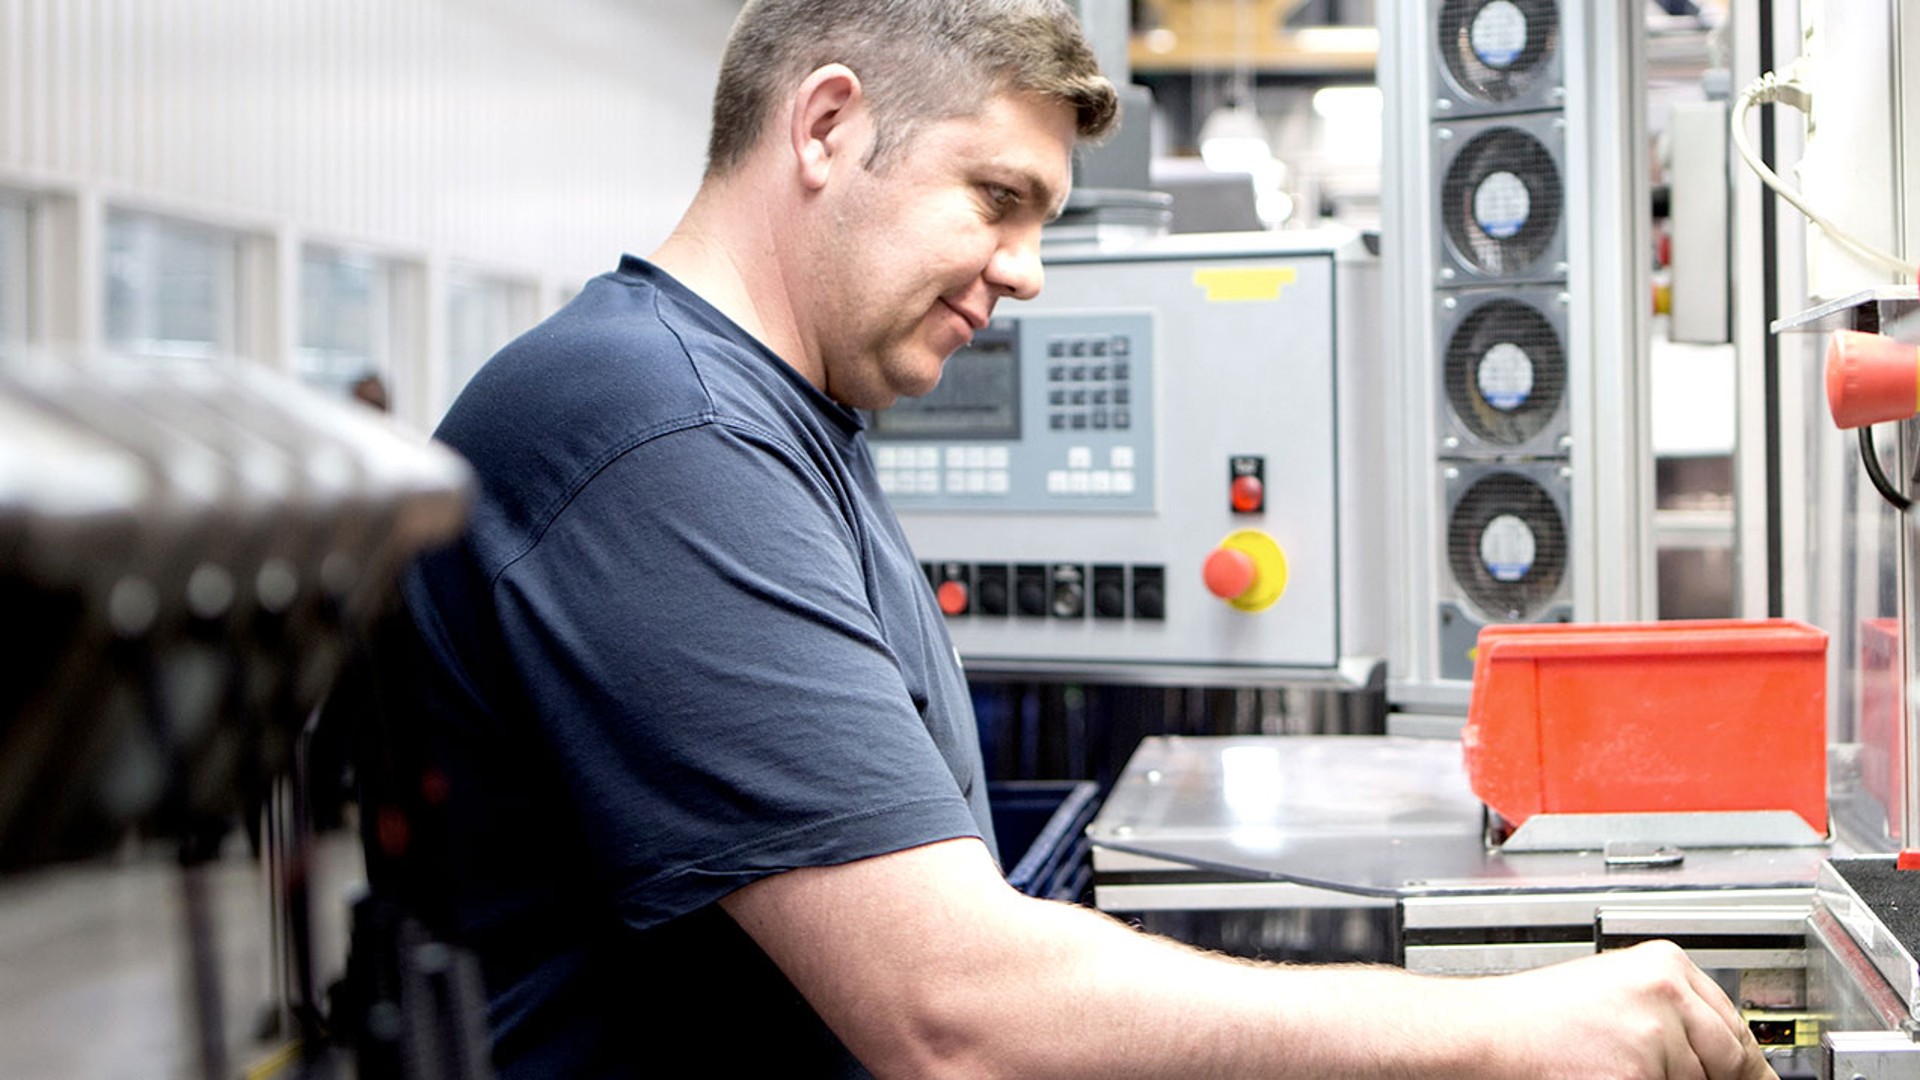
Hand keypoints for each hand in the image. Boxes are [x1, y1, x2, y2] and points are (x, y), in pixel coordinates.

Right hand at [1464, 940, 1777, 1079]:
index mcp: (1663, 963)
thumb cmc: (1538, 1016)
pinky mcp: (1642, 1074)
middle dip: (1715, 1077)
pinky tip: (1611, 1073)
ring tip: (1618, 1066)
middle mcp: (1667, 991)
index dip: (1740, 1059)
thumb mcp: (1614, 993)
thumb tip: (1727, 1055)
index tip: (1750, 1075)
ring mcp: (1657, 1034)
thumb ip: (1671, 1014)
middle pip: (1732, 1055)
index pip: (1732, 1020)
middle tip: (1670, 1072)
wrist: (1489, 1032)